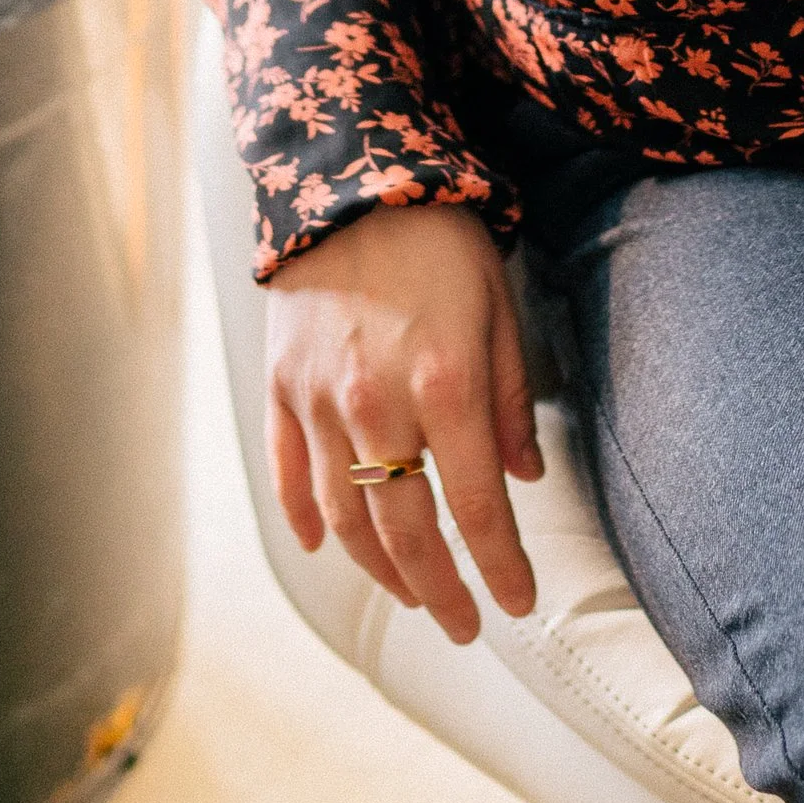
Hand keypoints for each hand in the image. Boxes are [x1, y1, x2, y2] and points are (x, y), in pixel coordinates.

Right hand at [266, 200, 543, 644]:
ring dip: (380, 570)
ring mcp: (319, 402)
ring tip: (413, 593)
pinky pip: (289, 477)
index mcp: (446, 386)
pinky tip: (328, 547)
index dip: (502, 569)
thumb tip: (523, 478)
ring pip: (346, 520)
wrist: (349, 177)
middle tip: (465, 624)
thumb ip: (511, 400)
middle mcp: (377, 406)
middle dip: (442, 591)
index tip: (520, 606)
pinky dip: (306, 522)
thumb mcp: (500, 307)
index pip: (477, 510)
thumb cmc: (441, 240)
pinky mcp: (280, 389)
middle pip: (407, 533)